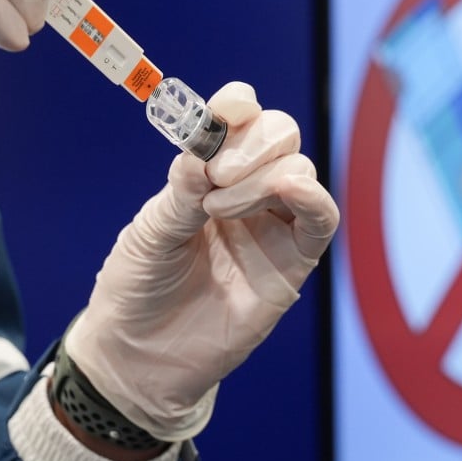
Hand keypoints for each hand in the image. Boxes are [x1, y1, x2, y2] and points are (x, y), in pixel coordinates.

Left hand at [65, 82, 339, 440]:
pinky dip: (313, 197)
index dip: (237, 106)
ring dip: (262, 178)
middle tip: (217, 175)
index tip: (224, 111)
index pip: (238, 119)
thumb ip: (183, 188)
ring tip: (217, 211)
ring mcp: (272, 224)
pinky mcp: (293, 262)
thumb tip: (205, 147)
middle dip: (252, 142)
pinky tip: (290, 191)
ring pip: (298, 169)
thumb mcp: (150, 230)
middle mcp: (245, 191)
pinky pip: (322, 219)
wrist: (140, 354)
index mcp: (207, 173)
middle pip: (279, 135)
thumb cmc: (139, 286)